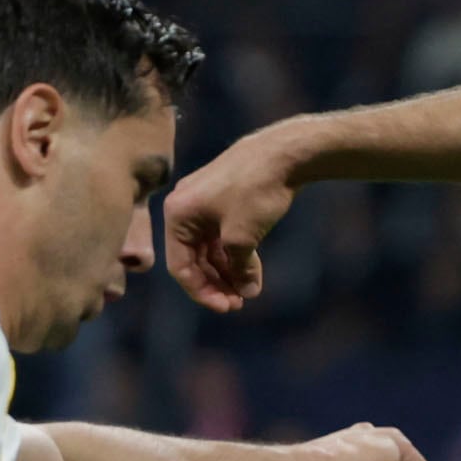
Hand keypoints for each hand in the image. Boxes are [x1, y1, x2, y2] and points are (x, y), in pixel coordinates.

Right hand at [164, 133, 301, 313]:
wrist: (283, 153)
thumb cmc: (256, 191)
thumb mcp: (242, 237)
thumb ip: (239, 269)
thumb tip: (247, 292)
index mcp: (178, 213)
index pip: (180, 266)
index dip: (202, 292)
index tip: (227, 307)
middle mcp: (185, 207)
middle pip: (194, 259)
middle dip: (216, 283)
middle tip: (238, 303)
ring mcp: (204, 202)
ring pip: (210, 249)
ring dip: (227, 271)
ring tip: (248, 290)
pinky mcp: (223, 200)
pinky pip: (222, 235)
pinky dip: (235, 254)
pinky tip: (251, 272)